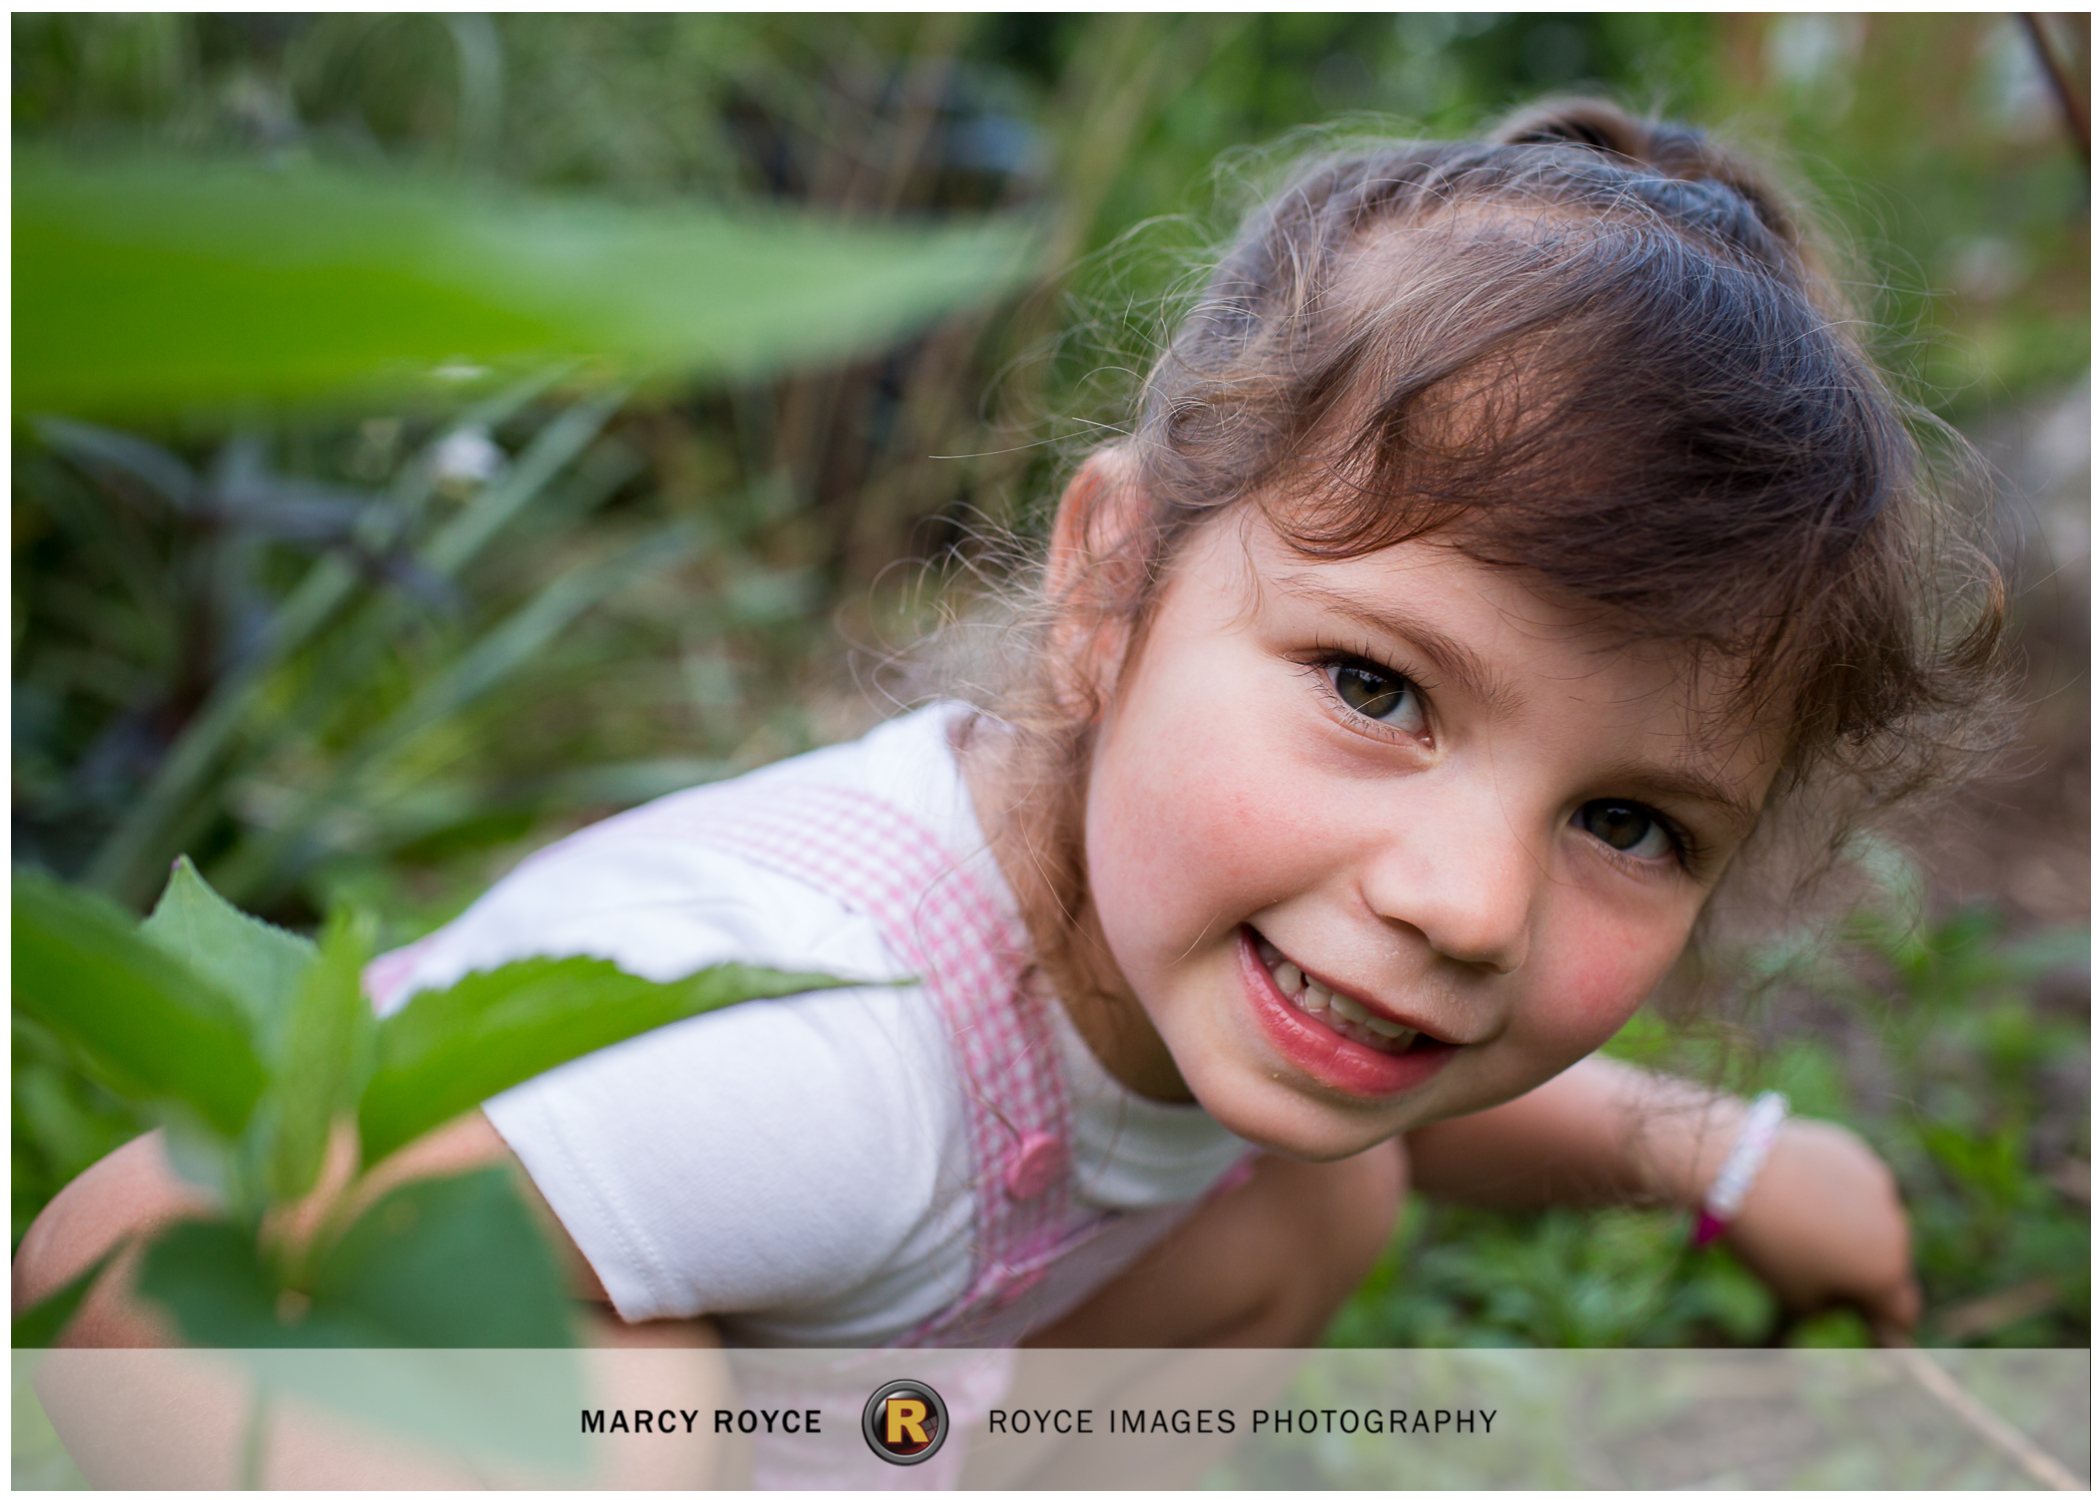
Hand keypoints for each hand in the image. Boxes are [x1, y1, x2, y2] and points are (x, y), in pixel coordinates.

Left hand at [1716, 1118, 1920, 1342]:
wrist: (1741, 1169)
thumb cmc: (1768, 1242)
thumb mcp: (1795, 1295)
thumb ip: (1830, 1305)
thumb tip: (1839, 1296)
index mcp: (1885, 1274)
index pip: (1901, 1313)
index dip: (1886, 1324)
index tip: (1877, 1328)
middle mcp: (1895, 1230)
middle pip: (1888, 1262)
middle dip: (1864, 1269)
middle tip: (1823, 1267)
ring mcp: (1879, 1186)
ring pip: (1872, 1218)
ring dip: (1852, 1227)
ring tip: (1801, 1222)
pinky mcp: (1855, 1152)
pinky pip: (1852, 1182)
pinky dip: (1836, 1190)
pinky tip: (1799, 1187)